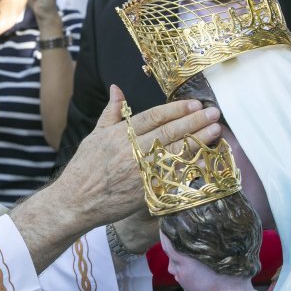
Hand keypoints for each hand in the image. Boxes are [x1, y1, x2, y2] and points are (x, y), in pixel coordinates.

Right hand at [9, 85, 220, 271]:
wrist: (75, 201)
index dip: (175, 109)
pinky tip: (205, 161)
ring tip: (215, 131)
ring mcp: (139, 172)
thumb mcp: (95, 135)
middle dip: (193, 121)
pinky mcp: (146, 192)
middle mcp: (131, 151)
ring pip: (174, 154)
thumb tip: (116, 88)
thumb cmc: (85, 168)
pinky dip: (190, 169)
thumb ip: (110, 112)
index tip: (193, 103)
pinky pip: (172, 178)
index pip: (152, 117)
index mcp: (119, 134)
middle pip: (168, 133)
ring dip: (197, 142)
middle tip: (213, 113)